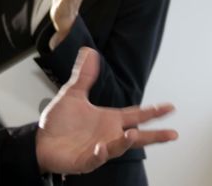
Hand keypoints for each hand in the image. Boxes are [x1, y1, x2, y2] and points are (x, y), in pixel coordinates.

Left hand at [36, 48, 177, 174]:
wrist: (39, 139)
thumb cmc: (58, 122)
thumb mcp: (73, 94)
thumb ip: (84, 75)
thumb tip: (90, 52)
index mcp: (109, 119)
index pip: (136, 114)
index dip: (153, 111)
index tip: (169, 107)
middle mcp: (109, 135)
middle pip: (138, 137)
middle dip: (155, 136)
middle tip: (172, 134)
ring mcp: (99, 149)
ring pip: (119, 147)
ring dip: (127, 142)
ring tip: (134, 134)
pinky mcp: (86, 160)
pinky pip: (96, 158)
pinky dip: (101, 154)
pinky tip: (101, 147)